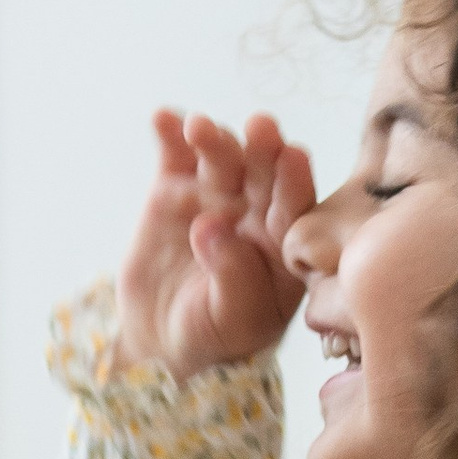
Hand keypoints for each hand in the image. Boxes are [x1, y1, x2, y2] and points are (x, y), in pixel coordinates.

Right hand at [115, 108, 315, 379]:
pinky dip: (169, 134)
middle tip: (260, 128)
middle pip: (262, 172)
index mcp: (284, 243)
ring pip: (221, 157)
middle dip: (261, 148)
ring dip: (214, 138)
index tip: (292, 157)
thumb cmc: (212, 336)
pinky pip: (175, 156)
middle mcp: (257, 211)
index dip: (294, 182)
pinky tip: (163, 118)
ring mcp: (217, 195)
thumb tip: (211, 228)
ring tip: (199, 129)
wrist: (162, 340)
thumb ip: (233, 279)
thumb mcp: (231, 323)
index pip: (295, 208)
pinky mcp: (175, 187)